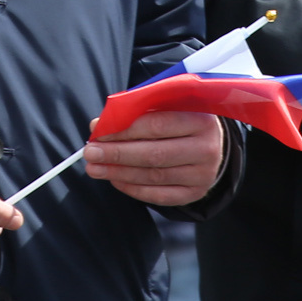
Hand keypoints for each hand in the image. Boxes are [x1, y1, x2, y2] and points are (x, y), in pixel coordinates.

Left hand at [83, 110, 225, 205]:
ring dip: (119, 173)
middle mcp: (206, 148)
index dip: (123, 129)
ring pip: (153, 176)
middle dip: (117, 154)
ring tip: (95, 168)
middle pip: (154, 154)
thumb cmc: (181, 117)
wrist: (211, 142)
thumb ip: (136, 110)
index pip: (156, 125)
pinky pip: (159, 195)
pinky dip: (133, 189)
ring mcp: (202, 174)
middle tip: (90, 153)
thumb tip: (99, 125)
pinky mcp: (195, 193)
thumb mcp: (167, 104)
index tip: (98, 132)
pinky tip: (115, 179)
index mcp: (200, 119)